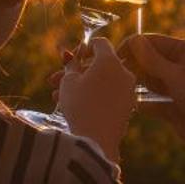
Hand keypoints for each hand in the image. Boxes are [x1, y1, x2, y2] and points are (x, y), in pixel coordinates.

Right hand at [55, 36, 134, 162]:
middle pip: (101, 64)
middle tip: (55, 80)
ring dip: (83, 85)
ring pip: (103, 81)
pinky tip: (76, 106)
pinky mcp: (128, 107)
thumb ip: (70, 65)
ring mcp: (129, 90)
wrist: (96, 140)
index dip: (83, 48)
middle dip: (77, 71)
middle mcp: (125, 72)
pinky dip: (95, 96)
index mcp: (110, 61)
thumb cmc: (79, 106)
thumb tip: (71, 56)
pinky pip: (110, 95)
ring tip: (58, 97)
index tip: (70, 59)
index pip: (100, 43)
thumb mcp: (68, 81)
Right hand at [121, 34, 184, 154]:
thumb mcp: (176, 75)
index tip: (114, 56)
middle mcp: (182, 67)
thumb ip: (152, 59)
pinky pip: (152, 102)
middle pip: (150, 61)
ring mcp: (178, 87)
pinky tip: (130, 104)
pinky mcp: (174, 107)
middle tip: (117, 74)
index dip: (134, 47)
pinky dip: (142, 103)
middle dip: (134, 66)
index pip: (154, 42)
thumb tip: (133, 41)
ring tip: (121, 88)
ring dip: (137, 84)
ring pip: (150, 81)